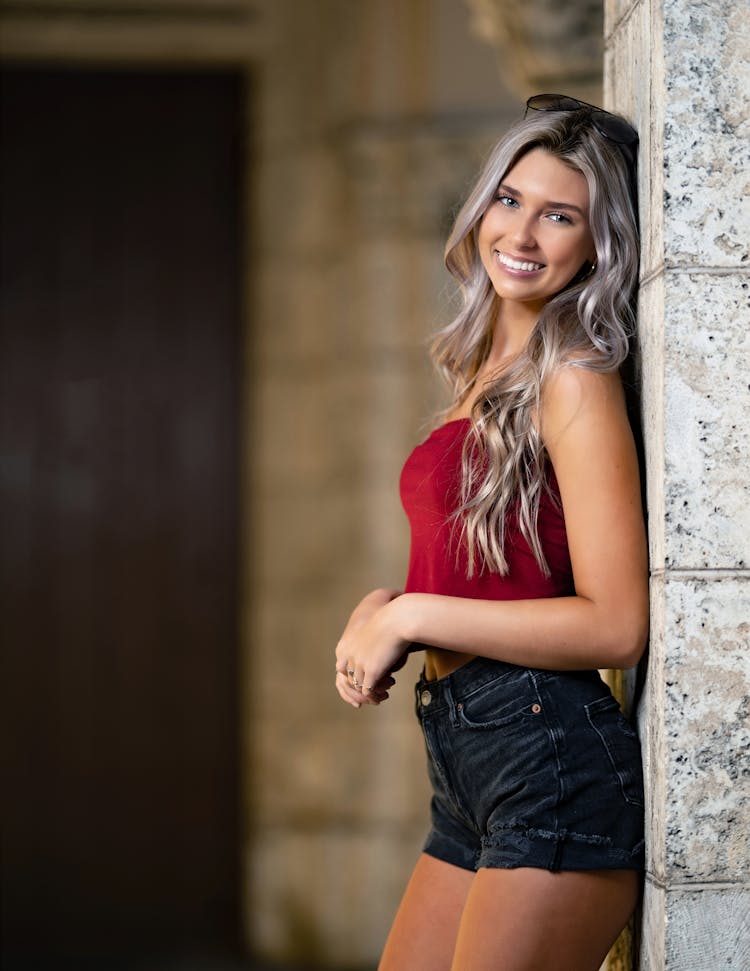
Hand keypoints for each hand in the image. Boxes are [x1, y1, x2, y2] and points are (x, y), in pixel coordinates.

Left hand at [334, 588, 407, 707]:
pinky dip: (376, 693)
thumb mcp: (373, 634)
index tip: (367, 680)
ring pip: (359, 687)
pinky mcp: (371, 671)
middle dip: (362, 687)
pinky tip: (390, 686)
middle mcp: (349, 657)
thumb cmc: (389, 623)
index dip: (354, 676)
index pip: (342, 669)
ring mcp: (359, 665)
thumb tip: (373, 660)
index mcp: (346, 646)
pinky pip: (368, 691)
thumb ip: (369, 647)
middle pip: (349, 680)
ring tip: (386, 689)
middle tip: (378, 687)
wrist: (397, 620)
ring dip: (372, 691)